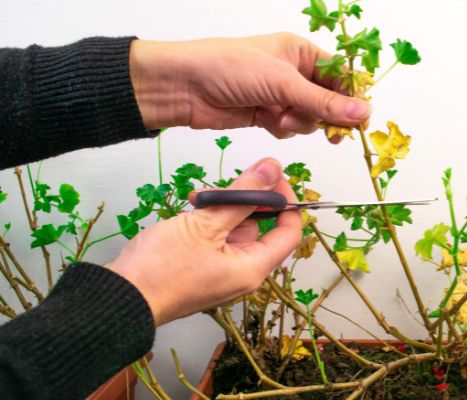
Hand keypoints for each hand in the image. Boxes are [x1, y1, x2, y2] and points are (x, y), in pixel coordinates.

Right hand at [107, 158, 300, 324]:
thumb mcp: (205, 224)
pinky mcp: (203, 266)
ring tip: (198, 199)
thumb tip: (272, 169)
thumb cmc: (161, 269)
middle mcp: (242, 272)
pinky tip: (191, 208)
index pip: (289, 231)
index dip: (286, 200)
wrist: (120, 298)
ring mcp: (221, 270)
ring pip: (235, 227)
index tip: (272, 177)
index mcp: (252, 268)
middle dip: (244, 199)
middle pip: (260, 226)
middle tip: (222, 186)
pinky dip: (208, 219)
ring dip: (221, 207)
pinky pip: (216, 236)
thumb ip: (243, 195)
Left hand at [129, 33, 369, 142]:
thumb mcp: (282, 82)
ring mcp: (280, 95)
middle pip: (329, 101)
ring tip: (276, 115)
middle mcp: (294, 72)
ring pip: (309, 118)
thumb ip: (323, 102)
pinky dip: (281, 127)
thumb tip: (363, 112)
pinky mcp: (266, 114)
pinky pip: (289, 127)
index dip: (352, 97)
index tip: (359, 120)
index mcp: (301, 52)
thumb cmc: (229, 67)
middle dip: (323, 114)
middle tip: (329, 131)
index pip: (340, 75)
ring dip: (298, 121)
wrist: (183, 87)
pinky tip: (264, 120)